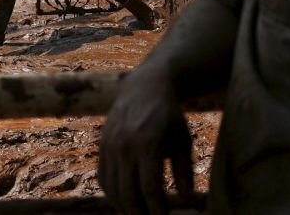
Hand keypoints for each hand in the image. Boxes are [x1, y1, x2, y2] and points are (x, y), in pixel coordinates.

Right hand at [99, 69, 195, 213]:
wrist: (144, 87)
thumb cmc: (169, 116)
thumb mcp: (183, 141)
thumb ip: (184, 171)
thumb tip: (187, 199)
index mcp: (147, 144)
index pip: (150, 188)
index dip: (158, 210)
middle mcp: (123, 145)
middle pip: (127, 193)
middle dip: (139, 214)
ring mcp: (109, 145)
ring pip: (111, 188)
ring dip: (124, 207)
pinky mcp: (102, 145)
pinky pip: (102, 176)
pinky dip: (111, 192)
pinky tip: (124, 200)